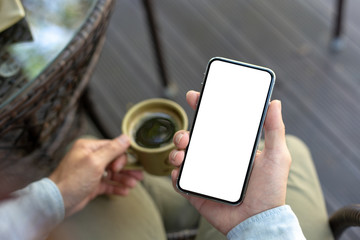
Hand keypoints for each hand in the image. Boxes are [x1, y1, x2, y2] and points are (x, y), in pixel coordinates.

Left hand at [50, 135, 142, 216]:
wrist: (57, 202)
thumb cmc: (72, 180)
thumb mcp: (95, 162)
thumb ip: (112, 149)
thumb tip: (126, 137)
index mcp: (89, 148)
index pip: (113, 147)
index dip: (121, 157)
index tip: (120, 167)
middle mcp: (90, 158)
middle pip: (115, 160)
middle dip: (127, 169)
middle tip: (137, 176)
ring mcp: (91, 172)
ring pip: (113, 173)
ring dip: (124, 178)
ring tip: (133, 184)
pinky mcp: (92, 185)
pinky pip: (108, 184)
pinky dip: (117, 187)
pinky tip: (125, 191)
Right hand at [169, 91, 290, 234]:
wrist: (258, 221)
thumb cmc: (270, 190)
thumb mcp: (276, 156)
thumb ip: (275, 129)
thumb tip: (274, 102)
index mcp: (231, 148)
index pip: (214, 125)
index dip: (203, 110)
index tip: (195, 97)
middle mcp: (215, 159)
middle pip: (193, 139)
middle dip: (183, 132)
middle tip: (187, 134)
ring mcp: (205, 175)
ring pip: (182, 157)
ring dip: (176, 150)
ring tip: (182, 152)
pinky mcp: (197, 191)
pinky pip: (179, 181)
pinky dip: (175, 174)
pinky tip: (179, 170)